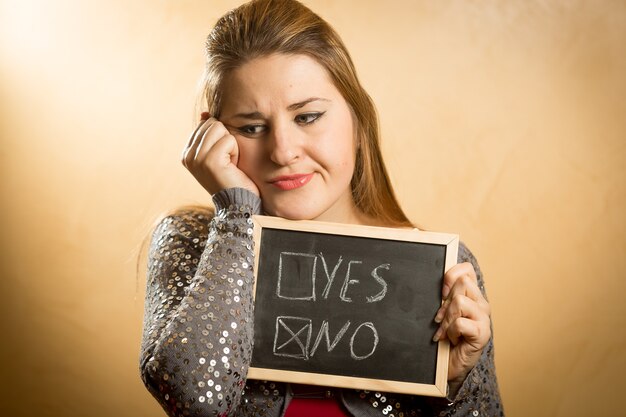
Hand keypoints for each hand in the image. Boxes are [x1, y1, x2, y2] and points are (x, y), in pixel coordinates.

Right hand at [181, 113, 258, 195]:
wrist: (240, 204)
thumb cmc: (233, 179)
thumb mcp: (219, 153)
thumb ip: (210, 134)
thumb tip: (205, 113)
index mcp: (187, 153)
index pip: (206, 123)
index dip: (221, 137)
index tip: (223, 158)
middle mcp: (187, 156)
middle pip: (213, 123)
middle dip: (226, 139)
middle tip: (228, 161)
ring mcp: (196, 158)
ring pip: (220, 128)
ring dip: (232, 144)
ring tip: (230, 163)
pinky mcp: (209, 161)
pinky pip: (229, 139)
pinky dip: (236, 151)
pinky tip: (233, 166)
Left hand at [433, 262, 490, 391]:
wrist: (450, 365)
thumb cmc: (445, 338)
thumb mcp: (442, 312)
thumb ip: (444, 297)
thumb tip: (437, 283)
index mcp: (472, 295)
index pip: (466, 270)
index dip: (451, 275)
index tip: (441, 293)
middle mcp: (481, 304)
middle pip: (461, 283)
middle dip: (445, 302)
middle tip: (441, 319)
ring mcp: (484, 318)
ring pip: (459, 301)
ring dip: (447, 319)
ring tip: (446, 331)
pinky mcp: (482, 333)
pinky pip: (460, 322)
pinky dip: (451, 332)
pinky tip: (452, 339)